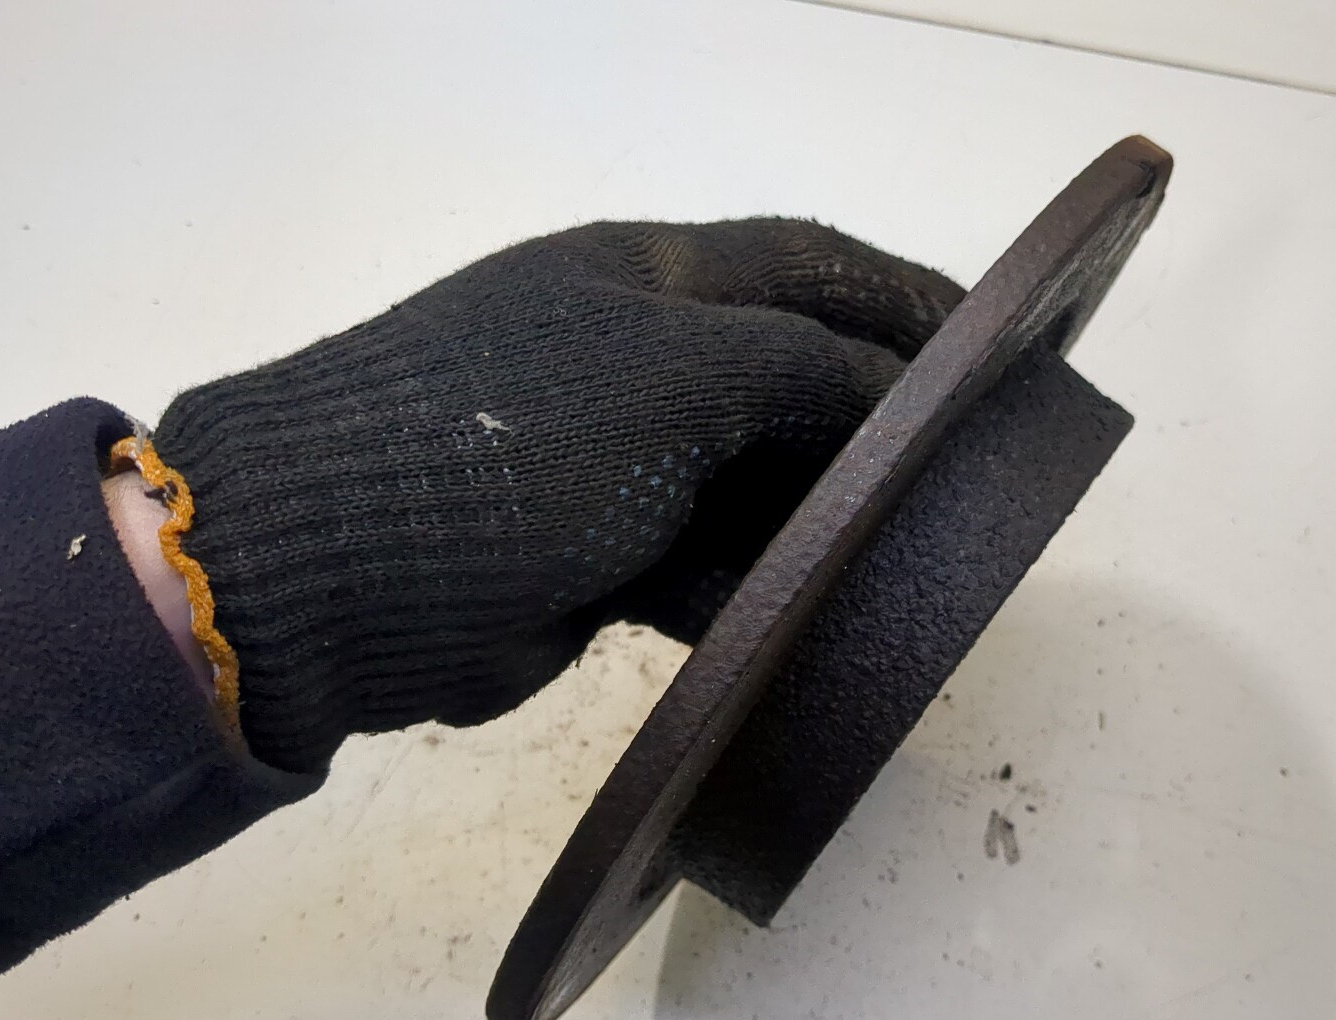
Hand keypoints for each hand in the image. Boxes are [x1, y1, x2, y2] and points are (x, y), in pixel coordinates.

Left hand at [142, 219, 963, 770]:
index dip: (906, 297)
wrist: (332, 572)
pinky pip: (709, 569)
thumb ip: (803, 369)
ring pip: (756, 484)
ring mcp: (615, 463)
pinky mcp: (598, 561)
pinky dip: (762, 592)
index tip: (1003, 338)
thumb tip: (899, 393)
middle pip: (792, 377)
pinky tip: (821, 618)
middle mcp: (639, 360)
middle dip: (879, 419)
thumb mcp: (673, 375)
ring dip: (827, 516)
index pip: (807, 265)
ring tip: (922, 551)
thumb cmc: (509, 437)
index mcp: (649, 279)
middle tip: (980, 467)